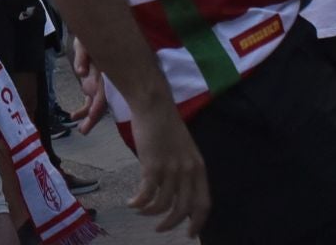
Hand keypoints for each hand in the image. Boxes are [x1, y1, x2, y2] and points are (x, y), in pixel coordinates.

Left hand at [70, 40, 108, 135]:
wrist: (93, 30)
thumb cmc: (90, 36)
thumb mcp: (85, 43)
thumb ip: (83, 56)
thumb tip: (81, 73)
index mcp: (105, 72)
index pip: (104, 92)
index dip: (99, 105)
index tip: (92, 116)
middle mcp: (104, 81)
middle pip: (102, 102)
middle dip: (94, 118)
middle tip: (84, 131)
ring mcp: (100, 84)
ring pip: (96, 105)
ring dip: (89, 118)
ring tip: (81, 130)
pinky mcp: (93, 84)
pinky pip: (90, 100)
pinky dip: (84, 109)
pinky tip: (74, 116)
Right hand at [126, 92, 210, 233]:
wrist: (153, 104)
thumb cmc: (165, 124)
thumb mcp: (183, 149)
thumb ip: (183, 169)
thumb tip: (176, 192)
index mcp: (198, 167)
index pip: (203, 203)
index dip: (197, 222)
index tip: (189, 233)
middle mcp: (187, 170)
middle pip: (183, 209)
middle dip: (171, 224)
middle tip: (159, 229)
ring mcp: (170, 168)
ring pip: (163, 205)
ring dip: (151, 214)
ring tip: (142, 212)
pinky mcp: (152, 165)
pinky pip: (146, 194)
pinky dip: (139, 203)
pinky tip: (131, 203)